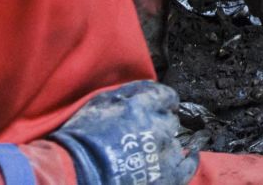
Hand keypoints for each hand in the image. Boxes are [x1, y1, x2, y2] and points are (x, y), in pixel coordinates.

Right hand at [49, 81, 197, 184]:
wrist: (73, 174)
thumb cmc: (79, 139)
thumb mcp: (99, 104)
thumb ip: (126, 94)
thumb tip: (145, 88)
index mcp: (141, 106)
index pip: (164, 96)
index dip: (162, 101)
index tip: (161, 105)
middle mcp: (157, 126)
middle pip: (169, 120)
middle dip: (160, 123)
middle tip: (146, 132)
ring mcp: (164, 152)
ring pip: (176, 140)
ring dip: (166, 143)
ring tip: (151, 151)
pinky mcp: (167, 176)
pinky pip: (188, 165)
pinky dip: (189, 160)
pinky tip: (187, 157)